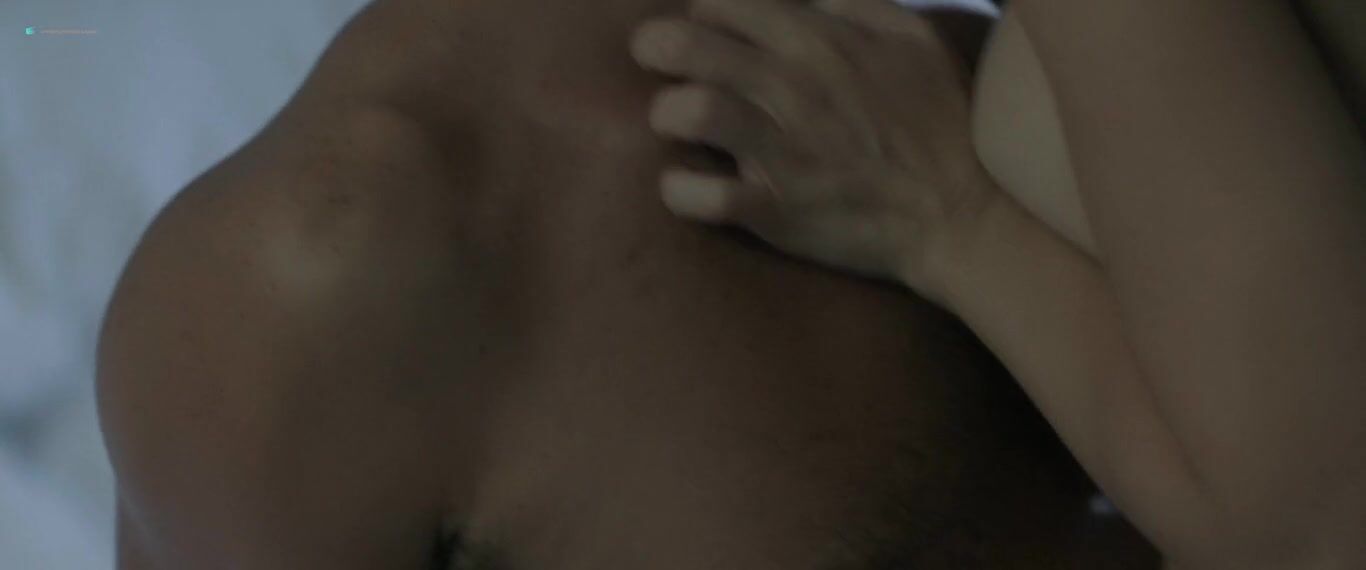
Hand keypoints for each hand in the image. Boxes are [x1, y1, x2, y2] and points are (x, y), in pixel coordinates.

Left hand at [631, 0, 1000, 300]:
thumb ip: (854, 7)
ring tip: (676, 126)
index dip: (700, 15)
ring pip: (691, 110)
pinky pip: (704, 196)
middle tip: (661, 69)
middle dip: (655, 49)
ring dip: (667, 115)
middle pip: (686, 43)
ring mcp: (784, 149)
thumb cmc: (940, 122)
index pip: (723, 2)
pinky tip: (684, 187)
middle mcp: (794, 85)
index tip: (706, 36)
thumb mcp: (913, 39)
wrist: (964, 214)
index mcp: (819, 40)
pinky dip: (680, 191)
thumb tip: (806, 0)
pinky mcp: (777, 209)